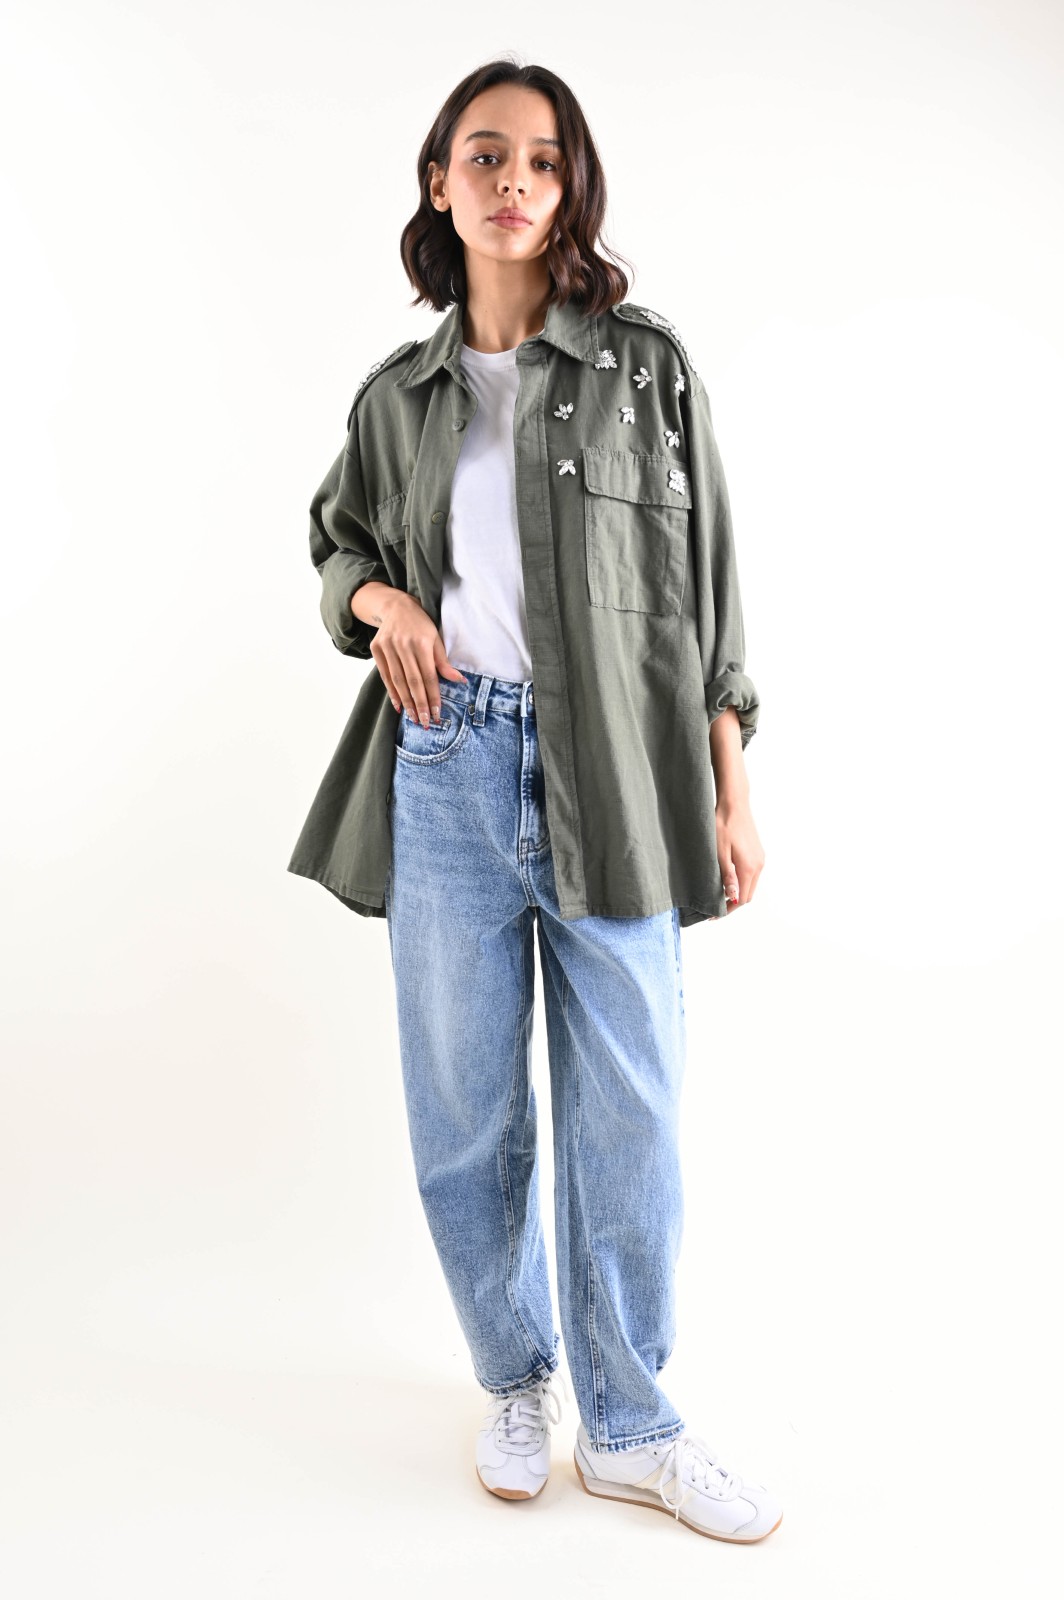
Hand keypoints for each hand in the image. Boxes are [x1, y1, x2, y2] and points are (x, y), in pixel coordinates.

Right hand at [358, 585, 467, 725]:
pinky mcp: (377, 648)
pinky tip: (398, 706)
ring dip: (406, 702)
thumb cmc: (421, 625)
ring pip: (398, 680)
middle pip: (413, 681)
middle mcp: (404, 644)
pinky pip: (385, 675)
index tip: (436, 713)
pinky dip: (392, 692)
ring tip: (413, 718)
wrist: (396, 607)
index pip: (429, 675)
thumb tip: (459, 681)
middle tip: (424, 722)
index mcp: (422, 642)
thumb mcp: (436, 638)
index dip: (433, 696)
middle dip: (420, 704)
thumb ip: (443, 662)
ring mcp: (388, 646)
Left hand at [715, 797, 764, 910]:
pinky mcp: (758, 853)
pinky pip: (752, 875)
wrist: (734, 803)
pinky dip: (742, 883)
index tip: (713, 914)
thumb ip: (727, 875)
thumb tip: (732, 897)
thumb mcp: (720, 852)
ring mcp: (760, 859)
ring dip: (738, 893)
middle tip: (714, 908)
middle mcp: (759, 865)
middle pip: (748, 895)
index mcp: (749, 867)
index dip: (728, 909)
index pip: (741, 898)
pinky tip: (729, 880)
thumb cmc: (723, 825)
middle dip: (733, 904)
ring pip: (751, 885)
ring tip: (719, 895)